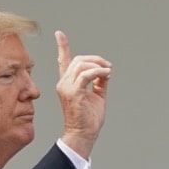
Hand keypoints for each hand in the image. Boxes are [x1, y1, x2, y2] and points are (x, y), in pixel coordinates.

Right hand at [54, 30, 110, 157]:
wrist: (84, 134)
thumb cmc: (89, 119)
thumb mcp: (97, 96)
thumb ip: (100, 82)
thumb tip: (105, 70)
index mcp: (68, 83)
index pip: (63, 61)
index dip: (62, 46)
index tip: (59, 34)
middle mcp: (64, 83)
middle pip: (78, 60)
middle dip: (95, 59)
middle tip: (109, 67)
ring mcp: (66, 87)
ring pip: (81, 65)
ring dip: (98, 65)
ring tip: (108, 71)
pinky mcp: (72, 93)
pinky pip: (86, 75)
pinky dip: (98, 72)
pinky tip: (106, 74)